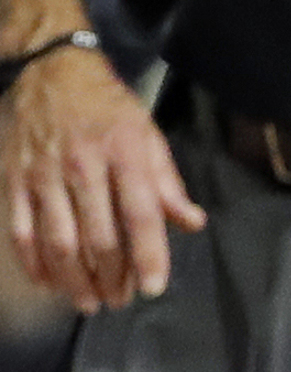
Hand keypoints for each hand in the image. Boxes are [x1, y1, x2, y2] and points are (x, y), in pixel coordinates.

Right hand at [4, 43, 204, 306]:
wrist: (52, 69)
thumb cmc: (107, 107)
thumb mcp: (148, 134)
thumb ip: (168, 184)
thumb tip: (192, 223)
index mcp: (123, 153)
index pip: (139, 214)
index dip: (148, 256)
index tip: (153, 288)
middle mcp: (83, 164)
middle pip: (98, 236)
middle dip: (112, 277)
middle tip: (121, 299)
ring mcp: (44, 174)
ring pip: (59, 242)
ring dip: (75, 280)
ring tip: (90, 301)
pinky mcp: (16, 180)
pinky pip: (21, 231)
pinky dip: (34, 263)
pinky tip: (49, 282)